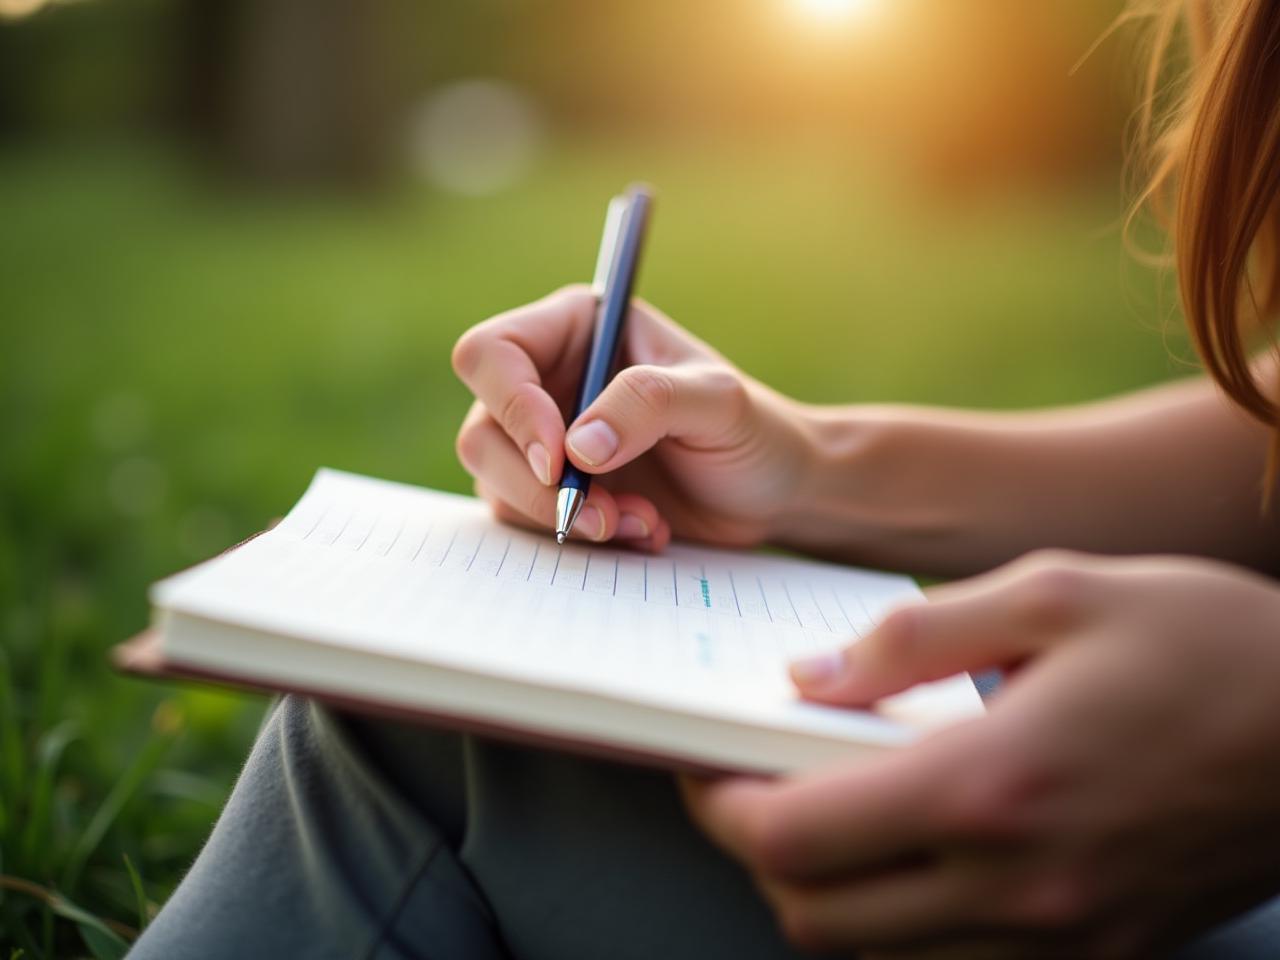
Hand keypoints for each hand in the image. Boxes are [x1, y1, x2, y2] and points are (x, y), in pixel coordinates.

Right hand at [451, 286, 812, 548]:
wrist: (774, 494)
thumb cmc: (754, 431)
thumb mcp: (718, 403)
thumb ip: (649, 404)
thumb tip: (576, 446)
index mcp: (576, 328)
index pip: (493, 353)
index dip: (511, 405)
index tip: (558, 457)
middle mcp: (548, 379)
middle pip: (483, 429)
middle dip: (537, 484)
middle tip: (603, 515)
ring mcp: (544, 439)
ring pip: (497, 482)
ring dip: (564, 517)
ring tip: (641, 522)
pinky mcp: (552, 492)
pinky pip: (528, 521)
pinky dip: (582, 538)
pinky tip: (642, 530)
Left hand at [682, 550, 1279, 957]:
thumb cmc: (1207, 643)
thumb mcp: (1055, 592)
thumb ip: (915, 637)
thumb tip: (810, 679)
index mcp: (990, 785)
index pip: (794, 837)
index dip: (722, 806)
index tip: (707, 763)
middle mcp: (1016, 885)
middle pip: (814, 916)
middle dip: (760, 853)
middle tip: (756, 784)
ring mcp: (1059, 938)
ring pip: (876, 955)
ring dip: (829, 893)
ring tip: (834, 811)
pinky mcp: (1098, 955)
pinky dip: (904, 923)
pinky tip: (919, 853)